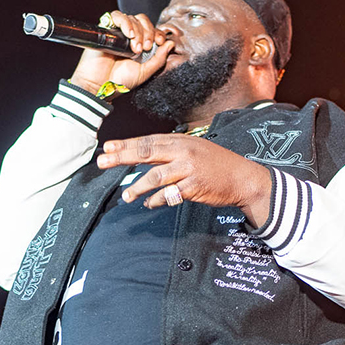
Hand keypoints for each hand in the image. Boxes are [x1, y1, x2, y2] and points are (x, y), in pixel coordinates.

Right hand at [70, 11, 173, 95]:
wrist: (99, 85)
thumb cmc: (119, 81)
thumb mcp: (145, 72)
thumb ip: (159, 59)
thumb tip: (171, 43)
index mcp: (140, 45)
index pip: (153, 29)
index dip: (158, 33)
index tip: (160, 42)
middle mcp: (130, 37)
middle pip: (143, 21)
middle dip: (148, 32)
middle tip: (146, 48)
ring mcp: (118, 32)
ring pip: (132, 18)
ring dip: (137, 30)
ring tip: (135, 47)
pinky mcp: (106, 29)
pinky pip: (116, 16)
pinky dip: (125, 22)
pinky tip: (128, 35)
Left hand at [97, 133, 273, 226]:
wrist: (242, 178)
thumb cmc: (216, 165)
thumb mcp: (193, 151)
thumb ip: (169, 154)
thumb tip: (143, 160)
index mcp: (180, 142)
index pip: (148, 141)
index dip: (126, 144)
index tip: (107, 148)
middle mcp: (183, 152)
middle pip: (147, 152)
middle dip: (122, 157)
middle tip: (102, 163)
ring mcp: (189, 169)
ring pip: (156, 176)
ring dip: (138, 187)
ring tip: (126, 196)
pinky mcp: (195, 186)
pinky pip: (170, 194)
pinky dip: (157, 200)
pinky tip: (149, 204)